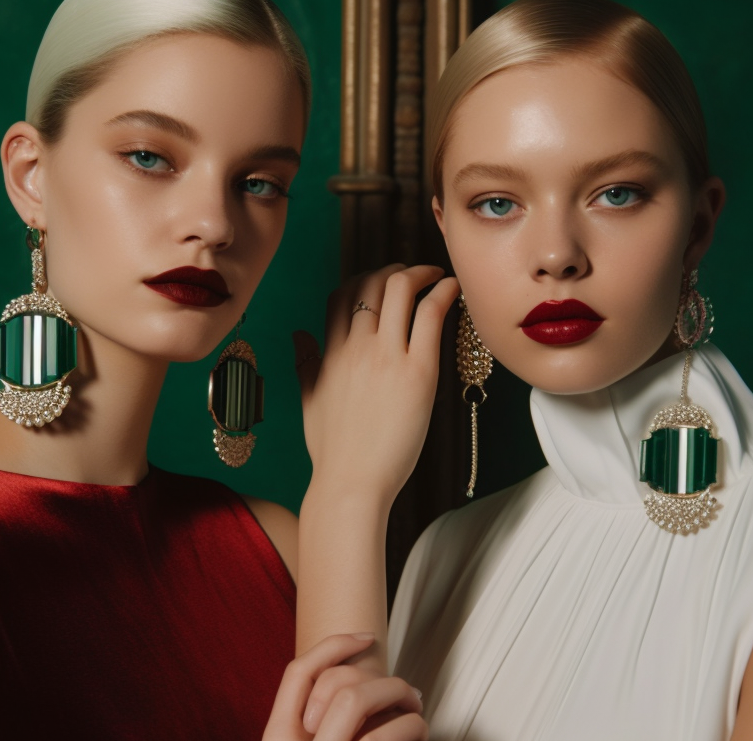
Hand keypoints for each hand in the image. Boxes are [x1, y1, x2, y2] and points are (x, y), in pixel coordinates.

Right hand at [265, 633, 427, 740]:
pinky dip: (413, 728)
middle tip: (410, 695)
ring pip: (367, 707)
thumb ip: (322, 719)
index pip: (297, 672)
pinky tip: (419, 736)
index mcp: (278, 739)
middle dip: (386, 683)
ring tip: (417, 719)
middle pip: (340, 685)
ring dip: (404, 706)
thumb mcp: (311, 739)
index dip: (333, 644)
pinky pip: (392, 734)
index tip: (366, 637)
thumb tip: (364, 684)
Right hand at [293, 264, 459, 507]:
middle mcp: (356, 347)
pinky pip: (430, 315)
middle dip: (395, 270)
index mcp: (330, 353)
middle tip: (415, 275)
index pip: (342, 295)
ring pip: (399, 288)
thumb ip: (306, 362)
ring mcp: (386, 356)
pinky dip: (444, 293)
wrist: (350, 483)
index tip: (382, 283)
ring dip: (421, 273)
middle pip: (371, 283)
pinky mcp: (418, 371)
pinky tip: (453, 291)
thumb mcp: (310, 400)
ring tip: (437, 277)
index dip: (363, 279)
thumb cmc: (334, 452)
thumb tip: (299, 335)